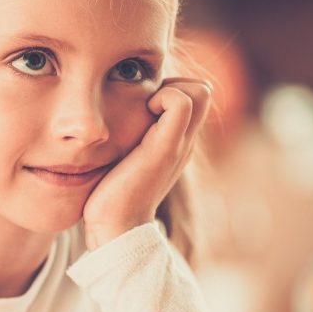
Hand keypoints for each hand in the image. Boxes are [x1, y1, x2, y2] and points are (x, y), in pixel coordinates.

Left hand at [82, 77, 211, 248]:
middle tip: (144, 103)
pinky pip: (180, 103)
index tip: (141, 104)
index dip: (170, 88)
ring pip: (199, 91)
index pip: (194, 96)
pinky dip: (163, 97)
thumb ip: (129, 140)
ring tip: (143, 110)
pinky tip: (138, 117)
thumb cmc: (110, 195)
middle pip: (202, 90)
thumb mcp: (124, 159)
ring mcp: (179, 144)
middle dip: (173, 83)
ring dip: (169, 88)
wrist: (114, 228)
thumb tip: (110, 118)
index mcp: (176, 143)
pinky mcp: (165, 148)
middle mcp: (184, 141)